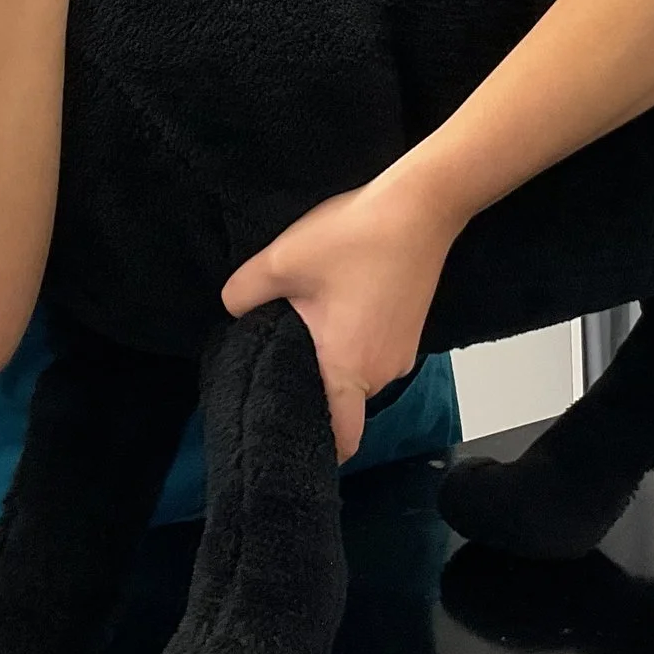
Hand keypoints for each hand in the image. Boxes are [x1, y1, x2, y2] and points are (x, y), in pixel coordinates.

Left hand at [222, 179, 462, 461]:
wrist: (420, 206)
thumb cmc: (356, 238)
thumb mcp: (281, 261)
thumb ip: (243, 294)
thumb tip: (232, 311)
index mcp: (348, 368)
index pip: (341, 439)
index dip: (316, 447)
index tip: (288, 436)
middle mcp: (382, 372)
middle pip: (342, 403)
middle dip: (312, 387)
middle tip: (281, 359)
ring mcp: (401, 353)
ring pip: (357, 376)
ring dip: (333, 361)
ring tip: (308, 326)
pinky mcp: (409, 332)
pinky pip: (373, 354)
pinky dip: (353, 343)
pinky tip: (337, 308)